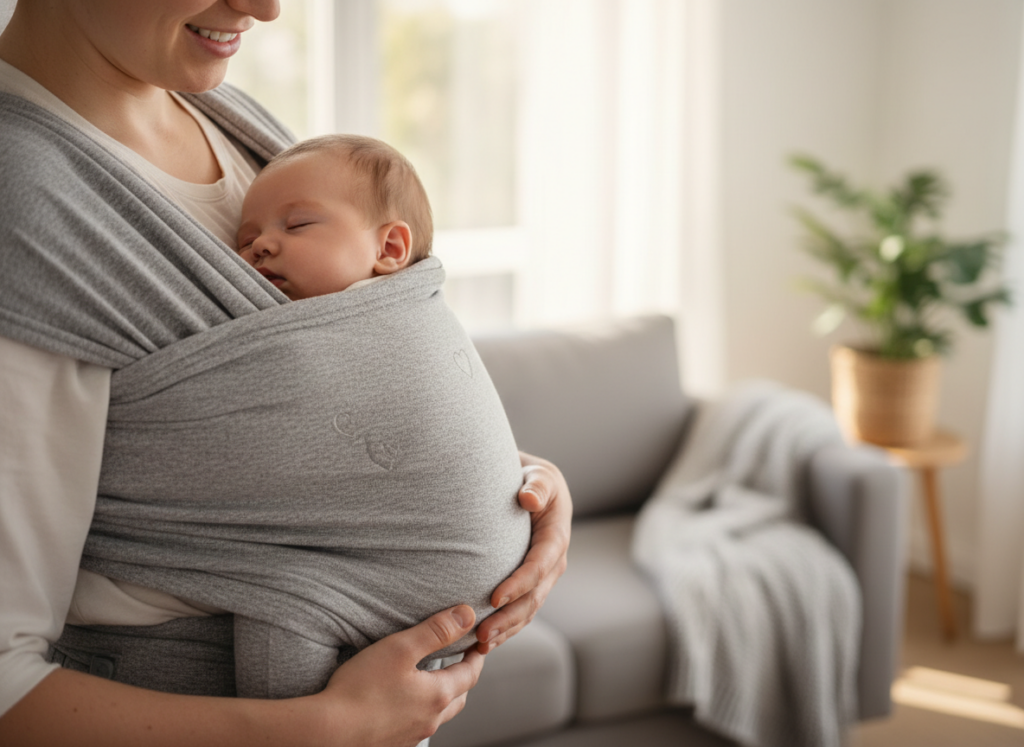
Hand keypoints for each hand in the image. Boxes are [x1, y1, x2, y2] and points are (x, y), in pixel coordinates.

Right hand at [317, 605, 484, 746]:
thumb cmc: (360, 689)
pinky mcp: (393, 744)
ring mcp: (411, 736)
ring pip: (438, 715)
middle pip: (459, 697)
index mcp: (437, 695)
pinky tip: (404, 702)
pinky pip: (416, 725)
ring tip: (431, 680)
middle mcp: (429, 720)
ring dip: (442, 696)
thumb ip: (436, 630)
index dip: (476, 655)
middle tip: (459, 659)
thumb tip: (467, 615)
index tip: (477, 643)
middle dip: (463, 677)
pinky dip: (420, 710)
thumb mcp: (401, 648)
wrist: (326, 732)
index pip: (470, 673)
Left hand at [475, 452, 571, 652]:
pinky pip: (521, 611)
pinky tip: (483, 643)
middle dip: (509, 617)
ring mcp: (543, 578)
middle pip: (534, 597)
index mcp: (556, 538)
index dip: (519, 583)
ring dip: (506, 629)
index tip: (494, 597)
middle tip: (482, 633)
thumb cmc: (532, 480)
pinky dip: (505, 628)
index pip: (539, 565)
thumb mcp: (539, 476)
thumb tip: (529, 498)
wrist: (532, 489)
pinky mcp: (531, 585)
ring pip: (528, 610)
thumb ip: (537, 486)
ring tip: (481, 644)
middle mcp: (553, 563)